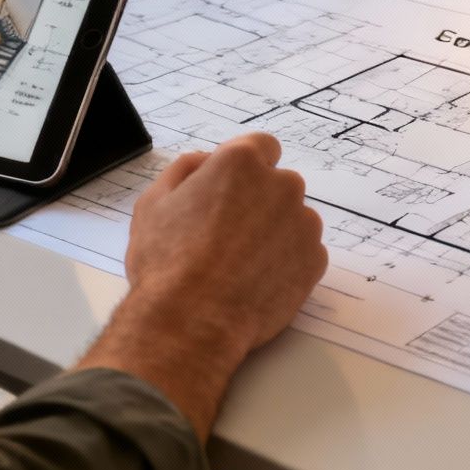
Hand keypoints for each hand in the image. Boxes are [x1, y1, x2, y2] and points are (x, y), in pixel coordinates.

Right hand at [78, 133, 325, 437]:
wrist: (192, 322)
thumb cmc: (168, 263)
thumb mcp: (153, 203)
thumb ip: (184, 170)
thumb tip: (205, 161)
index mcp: (241, 163)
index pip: (262, 147)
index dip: (245, 170)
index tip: (231, 191)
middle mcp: (281, 186)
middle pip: (278, 184)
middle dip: (258, 202)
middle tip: (227, 234)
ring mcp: (303, 224)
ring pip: (292, 218)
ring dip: (274, 232)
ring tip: (239, 264)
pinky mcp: (315, 260)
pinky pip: (303, 252)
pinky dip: (286, 262)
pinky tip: (255, 280)